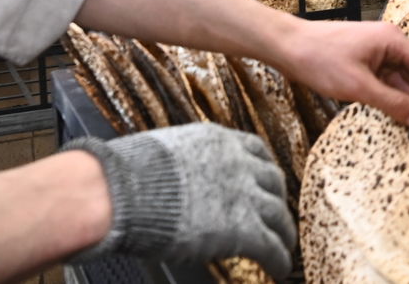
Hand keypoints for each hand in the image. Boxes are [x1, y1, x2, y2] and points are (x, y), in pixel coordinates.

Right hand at [66, 123, 293, 276]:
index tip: (265, 179)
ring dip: (284, 231)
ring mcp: (243, 196)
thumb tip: (175, 174)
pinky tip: (280, 267)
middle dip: (277, 197)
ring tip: (286, 244)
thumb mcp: (165, 152)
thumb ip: (183, 162)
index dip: (263, 167)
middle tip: (278, 212)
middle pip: (273, 180)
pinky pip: (271, 246)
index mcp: (218, 141)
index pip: (255, 149)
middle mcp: (238, 164)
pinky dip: (279, 258)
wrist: (123, 193)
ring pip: (278, 214)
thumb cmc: (129, 174)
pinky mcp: (242, 229)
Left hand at [273, 19, 408, 125]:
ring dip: (406, 99)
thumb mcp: (358, 86)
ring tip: (408, 126)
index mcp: (394, 41)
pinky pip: (387, 80)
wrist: (288, 46)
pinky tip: (390, 114)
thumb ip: (391, 102)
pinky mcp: (365, 61)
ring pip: (402, 79)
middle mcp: (390, 43)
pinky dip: (391, 96)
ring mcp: (378, 52)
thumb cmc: (320, 59)